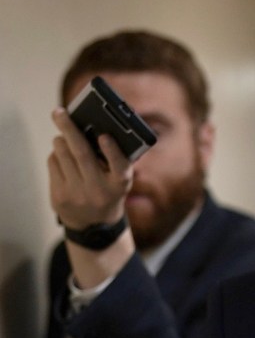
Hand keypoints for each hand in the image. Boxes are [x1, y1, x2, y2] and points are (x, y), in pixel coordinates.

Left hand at [48, 107, 135, 286]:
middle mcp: (99, 191)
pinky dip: (56, 155)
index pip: (120, 167)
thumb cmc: (109, 190)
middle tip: (59, 112)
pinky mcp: (59, 197)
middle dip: (69, 130)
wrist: (94, 224)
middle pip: (81, 154)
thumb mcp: (118, 180)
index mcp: (120, 185)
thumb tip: (89, 129)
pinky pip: (53, 163)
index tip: (104, 137)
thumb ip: (112, 159)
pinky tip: (63, 159)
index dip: (112, 151)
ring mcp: (77, 195)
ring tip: (65, 138)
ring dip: (62, 140)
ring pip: (62, 154)